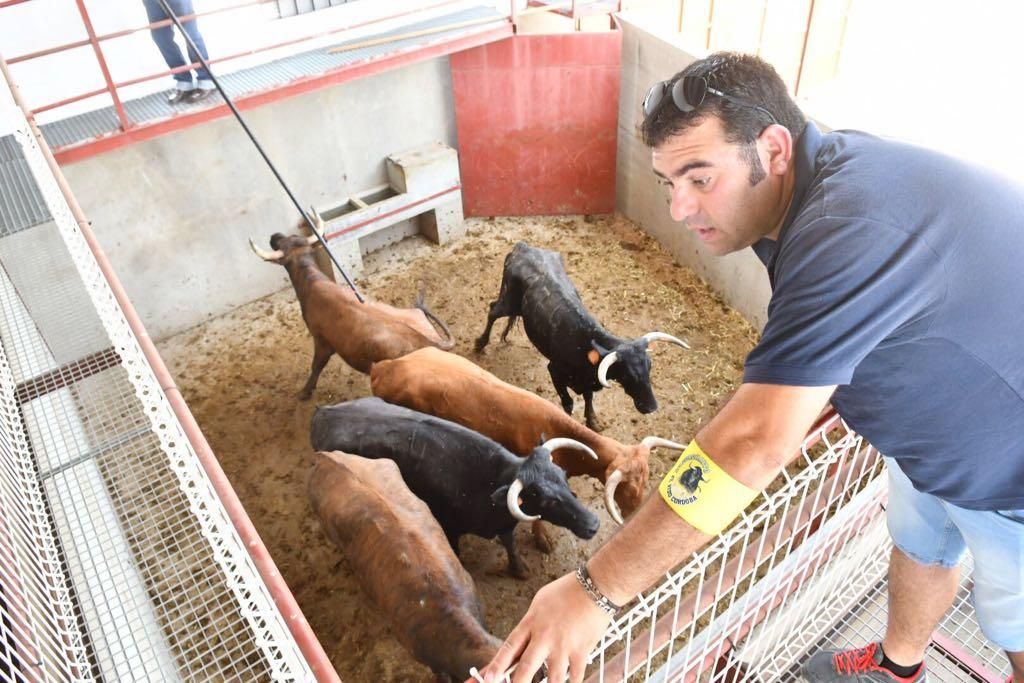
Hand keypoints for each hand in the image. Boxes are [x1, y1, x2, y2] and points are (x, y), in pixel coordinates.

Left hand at [470, 572, 613, 682]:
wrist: (595, 586)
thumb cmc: (568, 591)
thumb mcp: (540, 601)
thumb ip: (530, 623)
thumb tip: (521, 641)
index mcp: (531, 622)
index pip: (509, 647)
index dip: (496, 665)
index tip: (487, 678)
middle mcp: (544, 636)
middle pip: (526, 667)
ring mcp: (563, 645)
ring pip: (552, 678)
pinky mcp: (581, 651)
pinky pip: (575, 676)